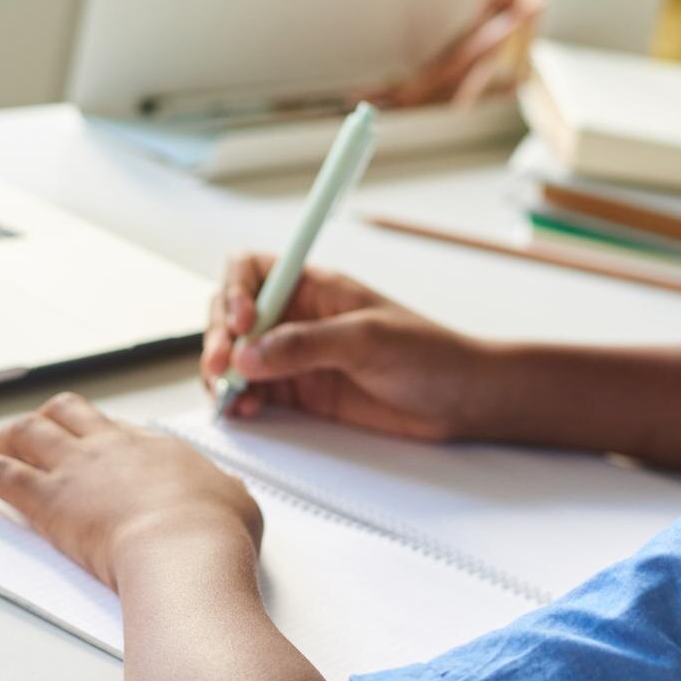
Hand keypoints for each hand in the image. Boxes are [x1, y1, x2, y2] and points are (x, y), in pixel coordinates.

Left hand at [0, 392, 262, 590]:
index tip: (90, 449)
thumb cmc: (214, 534)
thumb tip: (229, 496)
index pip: (116, 429)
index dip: (97, 436)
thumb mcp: (237, 504)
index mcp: (155, 447)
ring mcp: (76, 469)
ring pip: (25, 432)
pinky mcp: (48, 499)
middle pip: (65, 412)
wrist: (186, 549)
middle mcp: (110, 447)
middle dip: (43, 420)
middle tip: (28, 434)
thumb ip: (225, 494)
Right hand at [200, 254, 494, 440]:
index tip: (240, 324)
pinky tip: (244, 410)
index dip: (235, 292)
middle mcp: (298, 317)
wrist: (463, 400)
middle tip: (222, 369)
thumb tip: (248, 354)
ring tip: (230, 396)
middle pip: (232, 315)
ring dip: (223, 373)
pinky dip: (240, 399)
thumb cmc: (431, 355)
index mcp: (315, 287)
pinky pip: (254, 391)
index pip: (252, 271)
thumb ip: (305, 345)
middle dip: (217, 338)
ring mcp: (296, 356)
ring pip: (236, 356)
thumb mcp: (368, 340)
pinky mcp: (301, 392)